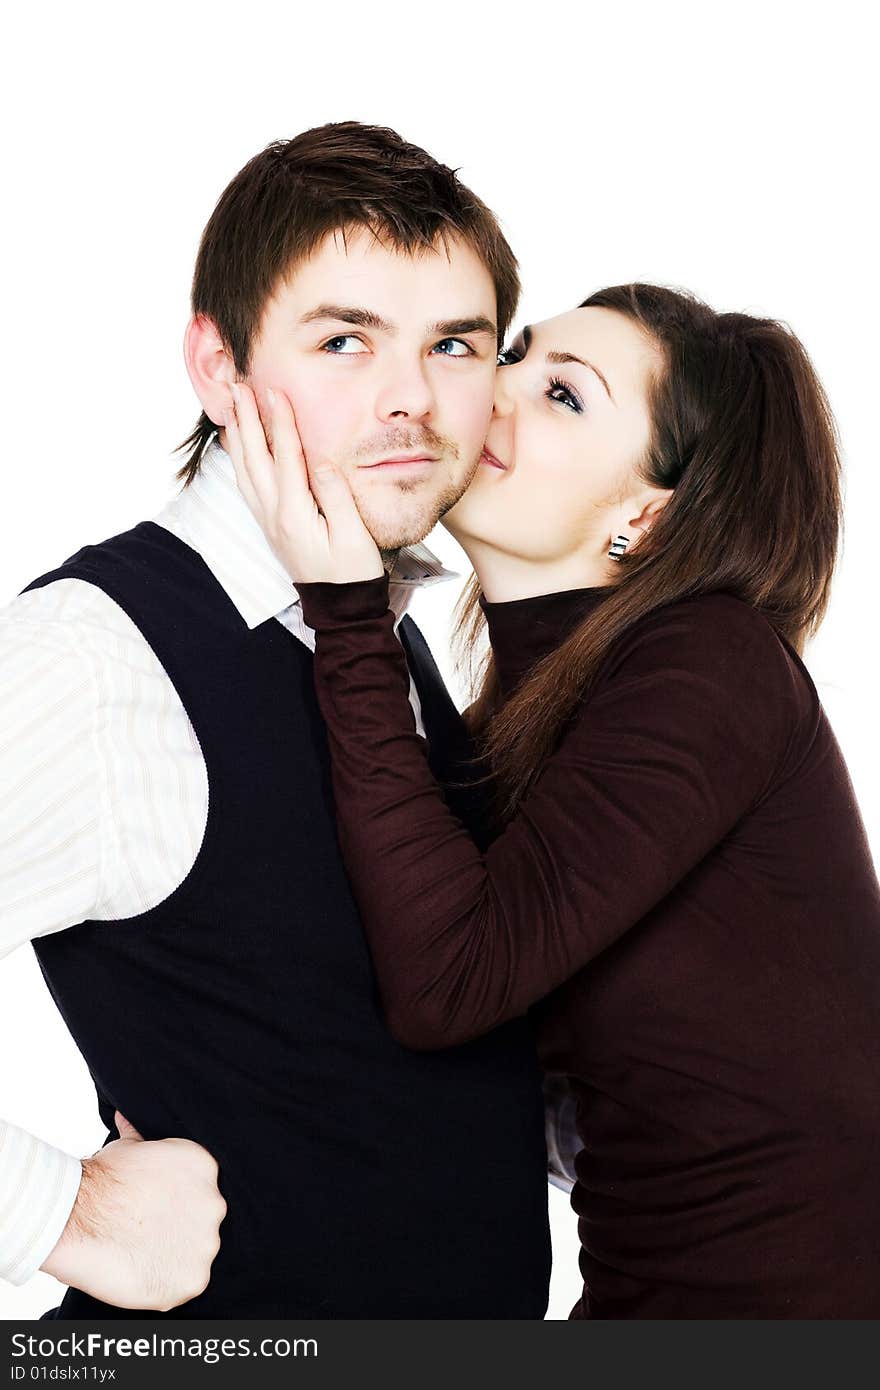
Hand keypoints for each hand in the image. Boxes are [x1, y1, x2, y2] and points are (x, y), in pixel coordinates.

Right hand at [40, 1111, 226, 1311]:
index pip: (199, 1188)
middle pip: (201, 1220)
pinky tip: (143, 1272)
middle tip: (145, 1232)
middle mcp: (214, 1203)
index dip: (174, 1201)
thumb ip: (139, 1135)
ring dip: (173, 1254)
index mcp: (204, 1167)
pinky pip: (186, 1283)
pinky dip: (167, 1283)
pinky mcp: (194, 1278)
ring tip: (140, 1252)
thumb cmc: (100, 1180)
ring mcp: (206, 1243)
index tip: (152, 1208)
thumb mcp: (126, 1146)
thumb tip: (126, 1118)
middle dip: (178, 1226)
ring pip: (196, 1252)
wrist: (79, 1216)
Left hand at [225, 380, 383, 584]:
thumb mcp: (353, 535)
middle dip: (246, 420)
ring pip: (245, 471)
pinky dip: (240, 460)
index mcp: (296, 514)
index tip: (274, 391)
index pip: (285, 458)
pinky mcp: (271, 525)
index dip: (279, 422)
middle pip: (255, 459)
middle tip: (237, 387)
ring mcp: (269, 521)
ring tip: (230, 407)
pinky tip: (238, 447)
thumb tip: (319, 461)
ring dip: (238, 437)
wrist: (341, 608)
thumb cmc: (353, 573)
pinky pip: (248, 486)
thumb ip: (335, 496)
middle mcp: (275, 515)